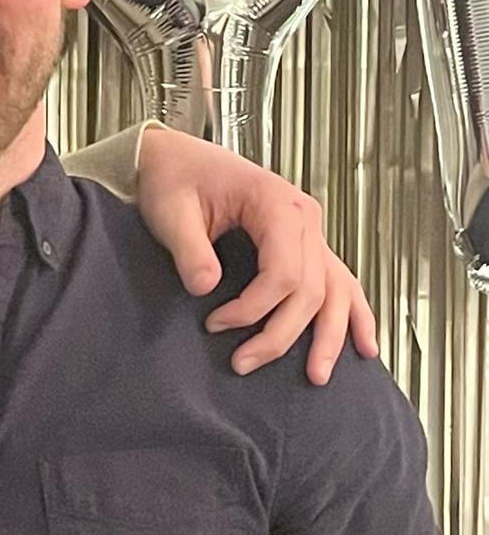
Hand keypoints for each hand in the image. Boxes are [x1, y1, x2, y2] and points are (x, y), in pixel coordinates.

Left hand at [133, 125, 377, 383]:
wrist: (173, 158)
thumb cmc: (172, 177)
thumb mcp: (171, 211)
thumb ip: (190, 250)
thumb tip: (206, 289)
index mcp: (276, 203)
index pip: (285, 272)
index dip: (254, 308)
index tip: (216, 324)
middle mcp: (303, 217)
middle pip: (310, 289)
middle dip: (279, 334)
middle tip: (242, 363)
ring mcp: (309, 231)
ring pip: (334, 290)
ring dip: (328, 335)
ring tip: (317, 376)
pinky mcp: (303, 243)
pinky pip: (339, 281)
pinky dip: (354, 313)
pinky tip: (364, 345)